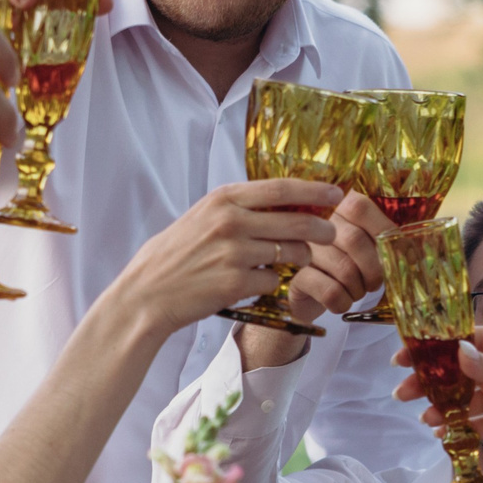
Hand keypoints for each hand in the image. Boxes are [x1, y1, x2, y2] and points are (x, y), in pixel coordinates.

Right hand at [103, 179, 343, 338]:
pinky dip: (271, 283)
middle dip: (322, 230)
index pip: (281, 188)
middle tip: (332, 234)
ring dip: (300, 259)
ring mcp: (234, 253)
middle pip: (296, 222)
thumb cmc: (174, 255)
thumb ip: (237, 208)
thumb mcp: (201, 217)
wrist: (146, 294)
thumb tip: (281, 203)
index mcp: (222, 199)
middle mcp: (230, 221)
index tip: (336, 194)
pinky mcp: (236, 283)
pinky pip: (273, 281)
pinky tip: (256, 283)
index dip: (314, 191)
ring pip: (291, 254)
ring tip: (293, 261)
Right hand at [283, 191, 393, 324]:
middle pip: (355, 241)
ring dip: (359, 289)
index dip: (383, 232)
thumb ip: (386, 241)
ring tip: (356, 291)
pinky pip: (330, 292)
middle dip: (374, 270)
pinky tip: (342, 301)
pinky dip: (344, 302)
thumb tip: (409, 255)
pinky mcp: (297, 278)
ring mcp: (304, 250)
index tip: (391, 255)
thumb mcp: (369, 246)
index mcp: (337, 207)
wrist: (314, 293)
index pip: (362, 208)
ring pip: (344, 269)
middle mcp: (317, 224)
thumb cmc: (350, 265)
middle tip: (374, 283)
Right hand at [394, 323, 482, 440]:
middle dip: (426, 381)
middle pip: (452, 374)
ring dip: (438, 407)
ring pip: (459, 401)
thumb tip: (457, 355)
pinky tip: (440, 432)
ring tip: (424, 416)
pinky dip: (456, 429)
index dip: (429, 348)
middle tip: (402, 391)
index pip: (458, 342)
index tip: (404, 355)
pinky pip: (473, 426)